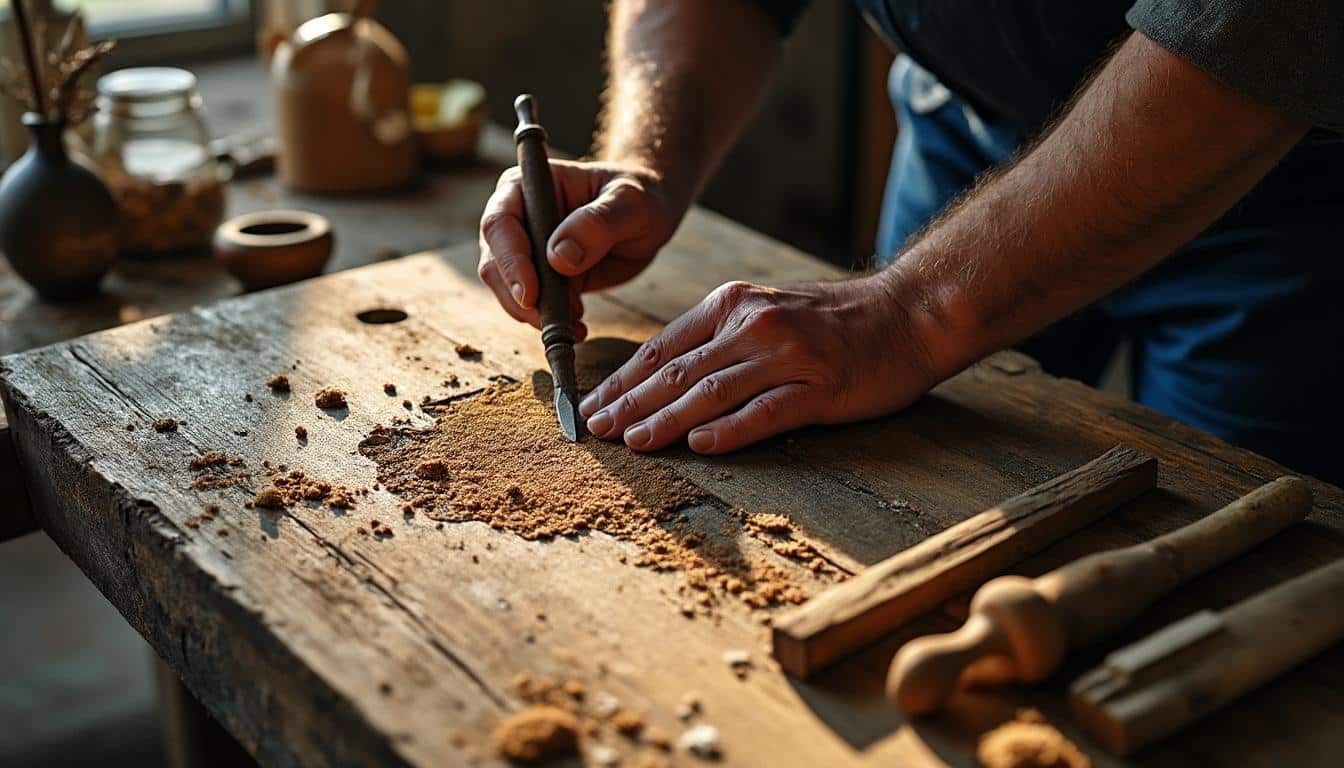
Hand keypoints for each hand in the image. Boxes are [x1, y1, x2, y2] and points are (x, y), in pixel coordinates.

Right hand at [478, 159, 684, 338]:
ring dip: (536, 315)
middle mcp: (517, 218)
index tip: (531, 294)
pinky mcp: (539, 278)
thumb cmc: (639, 197)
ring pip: (508, 291)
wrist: (648, 217)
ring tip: (576, 323)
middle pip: (496, 264)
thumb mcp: (630, 204)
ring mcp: (525, 251)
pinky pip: (532, 306)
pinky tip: (578, 326)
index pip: (500, 224)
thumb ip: (597, 223)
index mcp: (526, 187)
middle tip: (556, 320)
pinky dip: (550, 321)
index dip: (510, 261)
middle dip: (520, 299)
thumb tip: (559, 256)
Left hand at [579, 276, 937, 452]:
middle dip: (630, 404)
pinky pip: (766, 413)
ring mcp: (788, 356)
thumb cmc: (834, 320)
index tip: (591, 407)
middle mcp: (755, 326)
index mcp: (734, 305)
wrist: (910, 313)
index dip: (624, 381)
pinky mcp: (820, 388)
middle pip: (678, 371)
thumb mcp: (768, 310)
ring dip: (667, 420)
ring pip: (712, 393)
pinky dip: (730, 430)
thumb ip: (719, 337)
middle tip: (595, 431)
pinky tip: (700, 445)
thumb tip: (662, 376)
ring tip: (633, 442)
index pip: (664, 348)